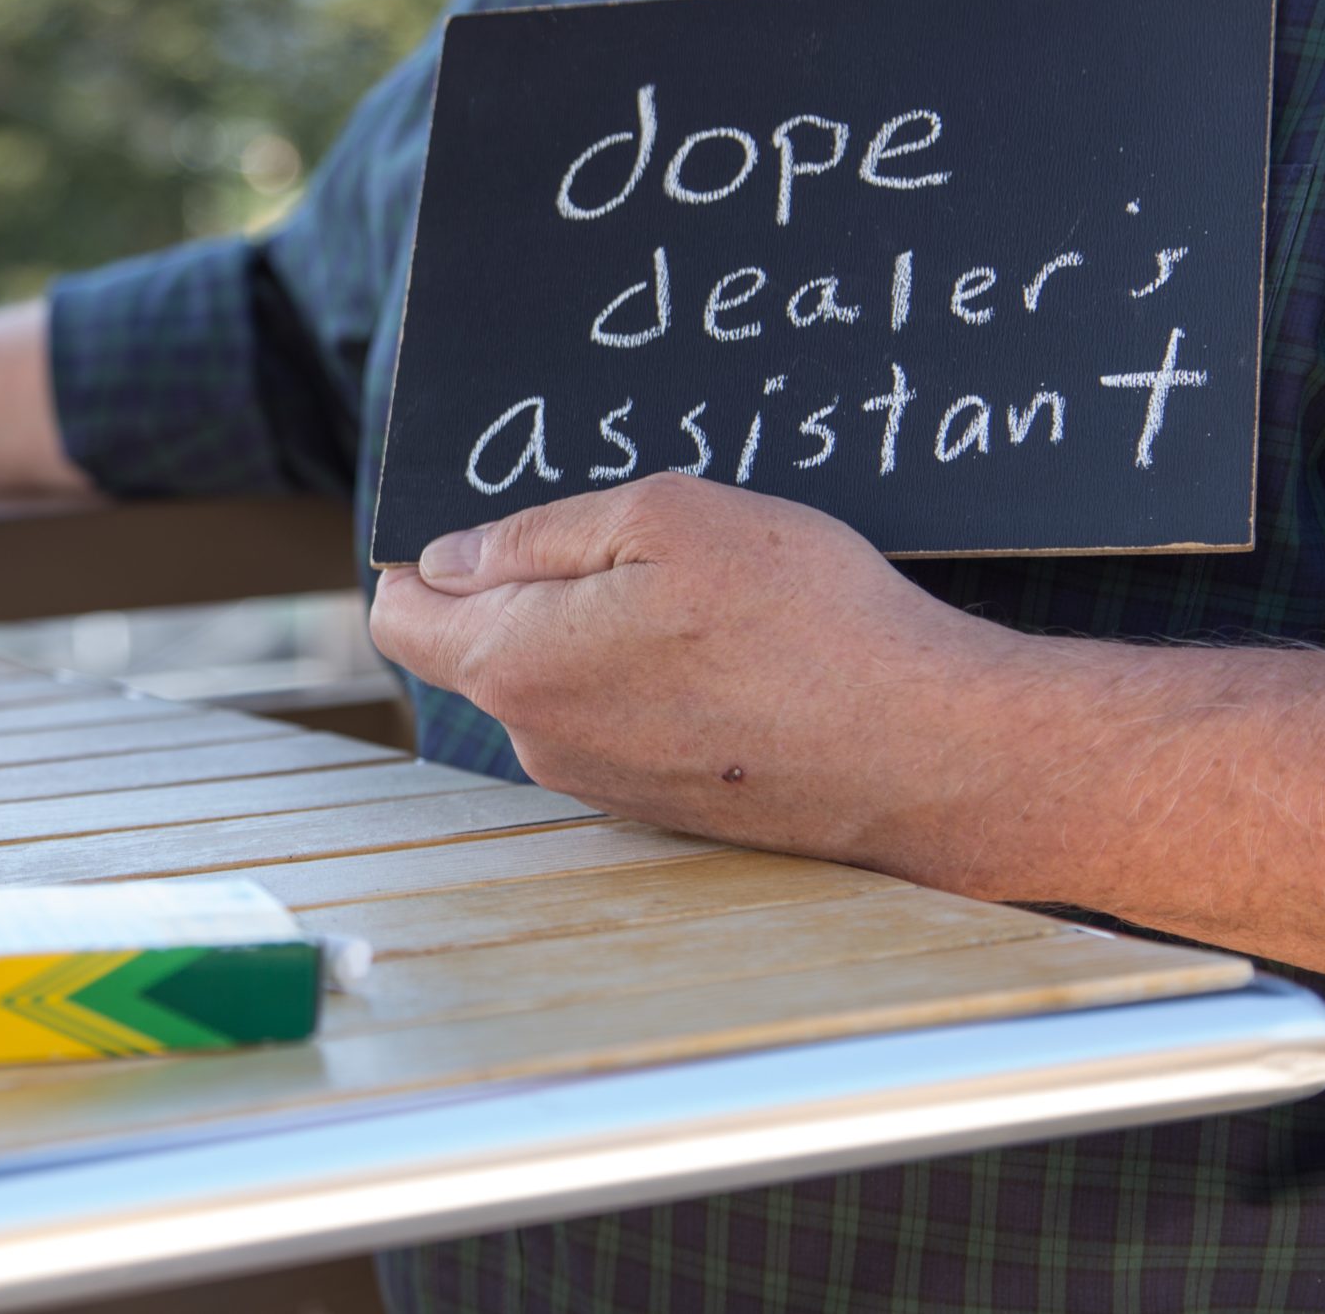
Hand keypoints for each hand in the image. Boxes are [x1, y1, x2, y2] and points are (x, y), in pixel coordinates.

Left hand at [368, 473, 1037, 892]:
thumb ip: (536, 536)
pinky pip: (618, 722)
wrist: (924, 751)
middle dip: (526, 589)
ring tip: (698, 602)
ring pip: (556, 683)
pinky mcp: (658, 805)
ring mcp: (598, 782)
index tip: (486, 528)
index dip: (426, 559)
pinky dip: (649, 682)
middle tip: (631, 547)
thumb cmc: (804, 621)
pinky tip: (727, 658)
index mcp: (517, 662)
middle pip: (480, 648)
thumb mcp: (667, 519)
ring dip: (596, 635)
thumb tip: (447, 557)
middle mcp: (538, 740)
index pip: (400, 614)